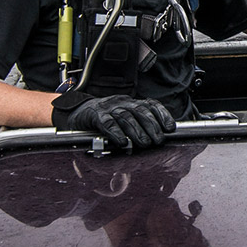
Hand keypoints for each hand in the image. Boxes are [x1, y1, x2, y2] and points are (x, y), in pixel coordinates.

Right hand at [51, 93, 175, 148]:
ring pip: (125, 117)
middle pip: (140, 111)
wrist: (76, 113)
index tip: (170, 127)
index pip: (150, 104)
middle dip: (151, 126)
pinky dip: (116, 132)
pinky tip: (122, 142)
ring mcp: (108, 107)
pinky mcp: (95, 115)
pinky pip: (107, 123)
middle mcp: (121, 102)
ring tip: (144, 143)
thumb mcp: (122, 120)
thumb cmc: (102, 120)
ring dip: (137, 131)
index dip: (162, 115)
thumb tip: (155, 141)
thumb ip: (137, 127)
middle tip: (158, 140)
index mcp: (130, 103)